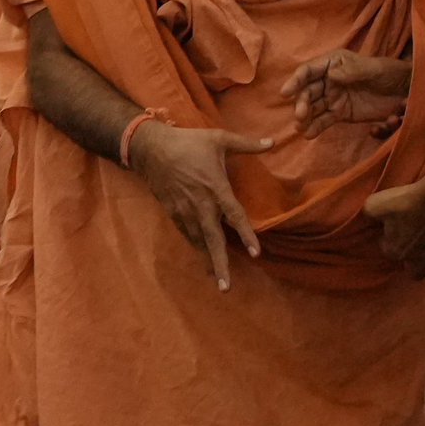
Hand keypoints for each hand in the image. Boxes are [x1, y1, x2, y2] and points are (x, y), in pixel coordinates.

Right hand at [128, 122, 269, 290]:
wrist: (151, 149)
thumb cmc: (189, 142)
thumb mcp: (219, 138)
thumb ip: (247, 144)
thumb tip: (273, 142)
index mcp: (215, 188)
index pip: (235, 215)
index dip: (246, 234)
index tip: (256, 253)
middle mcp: (201, 205)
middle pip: (213, 239)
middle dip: (220, 263)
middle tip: (226, 287)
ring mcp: (185, 211)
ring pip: (199, 241)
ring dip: (208, 260)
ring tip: (217, 279)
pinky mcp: (173, 212)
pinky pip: (187, 234)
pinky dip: (196, 247)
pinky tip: (203, 256)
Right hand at [281, 49, 409, 138]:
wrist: (405, 90)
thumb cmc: (389, 72)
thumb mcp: (373, 69)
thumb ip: (352, 71)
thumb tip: (331, 74)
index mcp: (334, 63)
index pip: (309, 70)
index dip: (296, 80)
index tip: (285, 93)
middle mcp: (329, 79)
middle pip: (308, 91)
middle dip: (301, 103)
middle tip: (300, 115)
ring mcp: (334, 97)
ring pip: (313, 107)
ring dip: (305, 117)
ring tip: (301, 128)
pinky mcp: (340, 113)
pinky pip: (324, 120)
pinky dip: (316, 127)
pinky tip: (309, 134)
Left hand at [364, 181, 424, 278]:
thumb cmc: (406, 201)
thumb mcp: (376, 203)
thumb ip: (367, 214)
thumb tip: (367, 218)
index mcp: (394, 251)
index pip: (387, 250)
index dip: (388, 238)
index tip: (392, 226)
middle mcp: (414, 260)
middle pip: (411, 270)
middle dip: (410, 260)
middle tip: (411, 242)